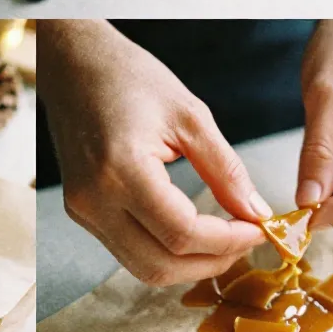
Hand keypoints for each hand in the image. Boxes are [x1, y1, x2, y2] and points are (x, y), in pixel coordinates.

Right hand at [39, 21, 268, 287]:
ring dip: (188, 264)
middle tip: (246, 240)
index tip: (258, 229)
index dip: (227, 241)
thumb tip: (256, 213)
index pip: (182, 233)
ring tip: (223, 240)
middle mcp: (94, 199)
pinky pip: (127, 250)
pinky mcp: (80, 210)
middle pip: (161, 266)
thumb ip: (225, 169)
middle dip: (212, 262)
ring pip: (143, 268)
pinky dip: (164, 251)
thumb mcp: (189, 115)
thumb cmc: (129, 77)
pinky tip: (191, 232)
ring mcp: (82, 209)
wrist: (75, 63)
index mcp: (121, 170)